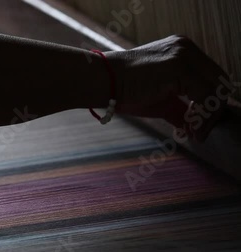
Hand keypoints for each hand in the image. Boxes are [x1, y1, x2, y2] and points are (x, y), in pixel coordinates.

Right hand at [105, 35, 229, 141]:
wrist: (102, 80)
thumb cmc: (123, 89)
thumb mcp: (159, 100)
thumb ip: (179, 110)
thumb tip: (192, 129)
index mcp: (183, 51)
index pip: (212, 78)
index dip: (211, 105)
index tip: (201, 127)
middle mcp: (186, 48)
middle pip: (219, 82)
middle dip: (213, 112)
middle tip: (200, 133)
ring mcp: (184, 55)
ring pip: (216, 90)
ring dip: (208, 117)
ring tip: (195, 133)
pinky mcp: (179, 67)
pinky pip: (204, 95)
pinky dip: (201, 115)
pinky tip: (189, 128)